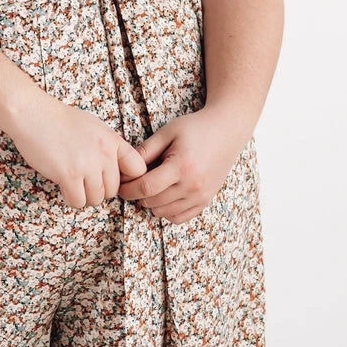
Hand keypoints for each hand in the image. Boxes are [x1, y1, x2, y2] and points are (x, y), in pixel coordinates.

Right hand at [6, 94, 146, 208]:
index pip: (138, 169)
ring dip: (84, 195)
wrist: (34, 114)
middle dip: (99, 189)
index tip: (111, 177)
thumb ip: (108, 147)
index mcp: (112, 141)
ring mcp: (87, 166)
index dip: (127, 178)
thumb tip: (115, 169)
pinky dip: (71, 199)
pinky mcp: (68, 175)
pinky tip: (64, 187)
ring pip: (96, 199)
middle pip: (113, 189)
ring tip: (73, 183)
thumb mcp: (94, 127)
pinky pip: (78, 201)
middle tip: (84, 180)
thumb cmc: (60, 120)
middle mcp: (104, 154)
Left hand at [117, 104, 249, 223]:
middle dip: (137, 195)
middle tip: (132, 183)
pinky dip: (166, 211)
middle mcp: (193, 185)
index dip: (128, 189)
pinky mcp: (206, 201)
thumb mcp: (167, 132)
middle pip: (153, 202)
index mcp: (181, 166)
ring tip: (149, 187)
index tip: (120, 184)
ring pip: (164, 213)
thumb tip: (125, 166)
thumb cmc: (195, 128)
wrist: (227, 130)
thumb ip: (146, 150)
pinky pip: (179, 218)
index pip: (146, 187)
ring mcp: (201, 196)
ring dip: (151, 204)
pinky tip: (163, 197)